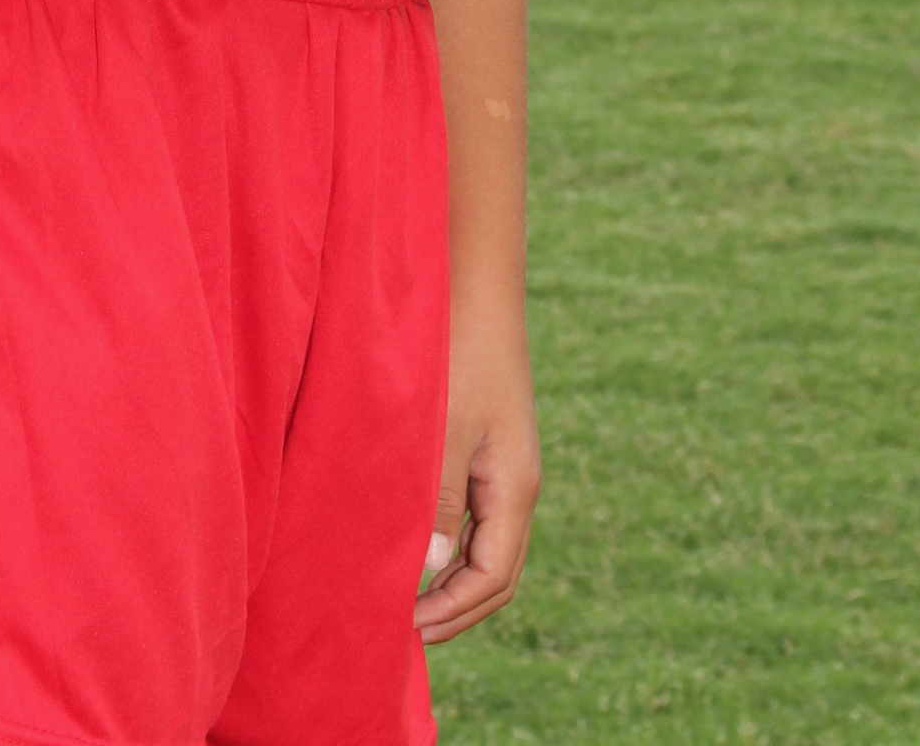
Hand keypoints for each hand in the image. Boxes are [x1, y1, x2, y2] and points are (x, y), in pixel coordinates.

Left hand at [414, 331, 541, 643]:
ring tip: (403, 599)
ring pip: (485, 547)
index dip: (451, 612)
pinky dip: (448, 544)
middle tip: (403, 631)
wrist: (475, 288)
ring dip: (450, 579)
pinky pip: (474, 516)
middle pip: (496, 574)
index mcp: (514, 488)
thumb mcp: (445, 425)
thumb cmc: (458, 350)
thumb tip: (433, 566)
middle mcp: (516, 485)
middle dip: (455, 608)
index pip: (492, 579)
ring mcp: (503, 467)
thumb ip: (440, 496)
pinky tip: (412, 543)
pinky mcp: (485, 447)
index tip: (404, 630)